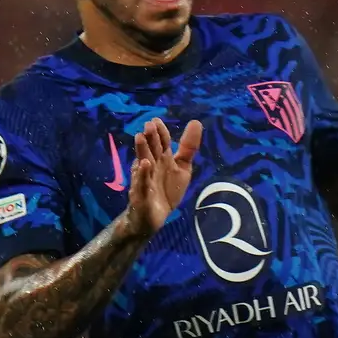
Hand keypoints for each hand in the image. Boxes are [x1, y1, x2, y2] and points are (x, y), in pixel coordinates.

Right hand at [125, 117, 201, 235]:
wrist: (152, 216)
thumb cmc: (167, 190)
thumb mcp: (182, 168)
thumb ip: (188, 148)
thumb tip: (196, 122)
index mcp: (162, 160)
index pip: (161, 143)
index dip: (161, 132)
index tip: (157, 120)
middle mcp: (152, 166)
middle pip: (151, 150)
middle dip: (150, 138)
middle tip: (149, 125)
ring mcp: (145, 180)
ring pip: (143, 163)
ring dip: (142, 150)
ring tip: (140, 137)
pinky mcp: (141, 194)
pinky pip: (141, 183)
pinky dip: (143, 175)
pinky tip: (145, 165)